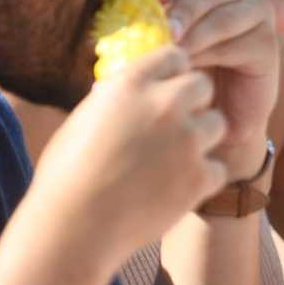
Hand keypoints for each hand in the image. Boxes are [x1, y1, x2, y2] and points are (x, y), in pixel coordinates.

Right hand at [32, 46, 229, 258]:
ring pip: (217, 124)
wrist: (74, 228)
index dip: (173, 74)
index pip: (174, 56)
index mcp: (130, 83)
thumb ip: (115, 100)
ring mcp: (186, 140)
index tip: (167, 91)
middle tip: (176, 127)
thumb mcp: (83, 120)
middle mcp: (163, 104)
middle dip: (194, 102)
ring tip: (174, 161)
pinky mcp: (199, 177)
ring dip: (201, 139)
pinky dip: (202, 180)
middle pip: (203, 85)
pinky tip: (176, 190)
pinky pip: (217, 168)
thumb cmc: (66, 176)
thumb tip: (129, 91)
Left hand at [148, 0, 279, 177]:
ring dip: (198, 32)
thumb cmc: (186, 76)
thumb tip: (113, 20)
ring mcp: (257, 13)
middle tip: (165, 30)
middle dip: (184, 7)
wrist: (217, 115)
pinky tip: (196, 65)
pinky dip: (216, 51)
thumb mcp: (163, 47)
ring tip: (177, 51)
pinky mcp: (268, 42)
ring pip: (225, 13)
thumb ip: (146, 29)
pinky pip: (242, 40)